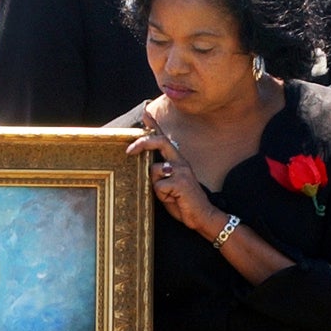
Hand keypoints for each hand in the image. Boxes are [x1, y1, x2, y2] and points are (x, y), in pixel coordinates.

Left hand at [126, 111, 213, 232]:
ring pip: (154, 170)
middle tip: (128, 150)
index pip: (164, 139)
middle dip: (143, 142)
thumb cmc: (182, 202)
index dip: (154, 126)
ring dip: (156, 186)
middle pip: (160, 142)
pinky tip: (174, 199)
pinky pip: (159, 186)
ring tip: (169, 196)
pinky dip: (162, 196)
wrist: (202, 216)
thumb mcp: (167, 185)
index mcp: (177, 161)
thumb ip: (159, 174)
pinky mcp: (181, 182)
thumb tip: (146, 167)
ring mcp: (182, 170)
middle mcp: (180, 162)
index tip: (145, 114)